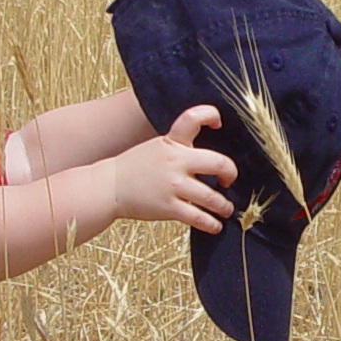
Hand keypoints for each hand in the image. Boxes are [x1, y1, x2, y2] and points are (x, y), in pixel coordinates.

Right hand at [107, 105, 236, 232]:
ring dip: (224, 206)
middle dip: (230, 174)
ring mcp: (173, 185)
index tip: (218, 124)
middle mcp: (175, 161)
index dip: (210, 115)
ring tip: (226, 209)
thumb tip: (207, 157)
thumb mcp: (157, 147)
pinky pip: (198, 217)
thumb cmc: (136, 167)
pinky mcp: (169, 207)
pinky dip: (211, 224)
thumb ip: (180, 146)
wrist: (109, 187)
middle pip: (218, 163)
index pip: (192, 118)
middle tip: (228, 181)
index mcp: (172, 142)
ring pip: (212, 197)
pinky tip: (215, 225)